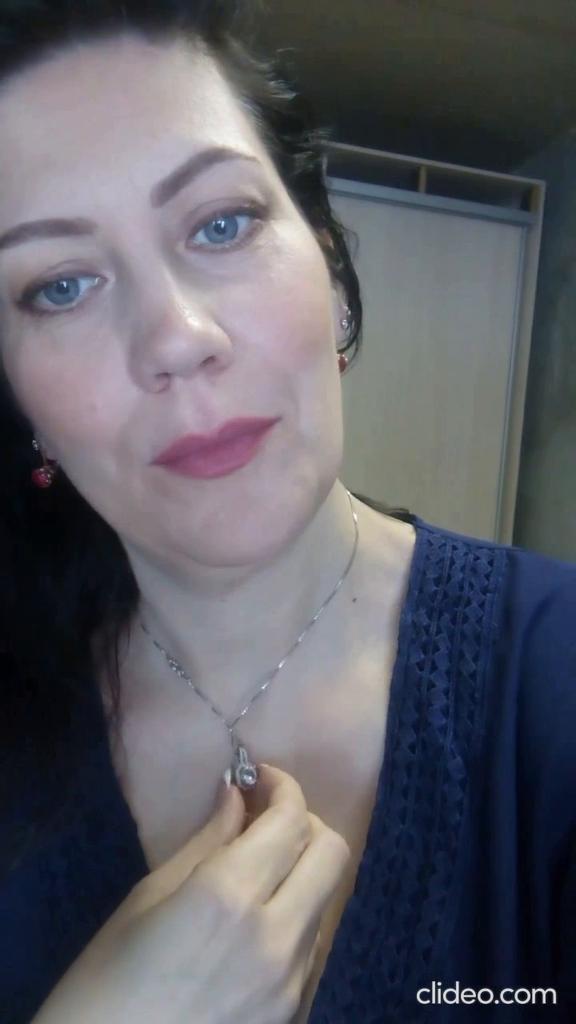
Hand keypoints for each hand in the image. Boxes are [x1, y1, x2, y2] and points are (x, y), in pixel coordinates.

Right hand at [33, 765, 350, 1023]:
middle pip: (331, 854)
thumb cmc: (104, 984)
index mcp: (229, 898)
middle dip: (306, 823)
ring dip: (303, 873)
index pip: (291, 819)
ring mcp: (293, 983)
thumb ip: (205, 844)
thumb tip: (237, 796)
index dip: (283, 786)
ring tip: (260, 873)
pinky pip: (313, 947)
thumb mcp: (146, 901)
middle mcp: (277, 937)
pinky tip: (257, 925)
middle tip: (267, 820)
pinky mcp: (295, 1015)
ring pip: (327, 900)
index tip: (260, 778)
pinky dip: (296, 919)